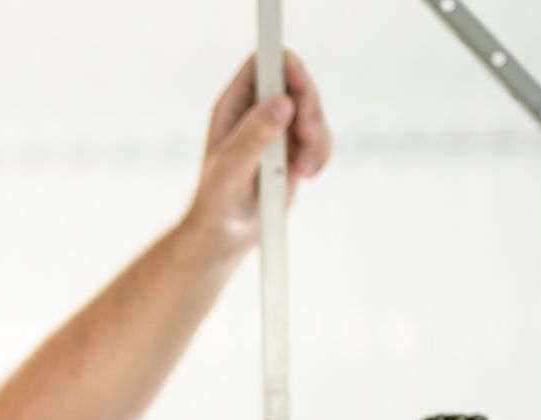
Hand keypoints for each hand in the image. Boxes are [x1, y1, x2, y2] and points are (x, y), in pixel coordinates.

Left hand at [184, 50, 332, 253]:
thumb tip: (283, 103)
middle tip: (307, 135)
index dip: (283, 64)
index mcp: (234, 106)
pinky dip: (321, 154)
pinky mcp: (295, 149)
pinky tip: (308, 175)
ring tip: (303, 170)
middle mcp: (257, 111)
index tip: (298, 83)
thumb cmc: (218, 200)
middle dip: (309, 107)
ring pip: (313, 111)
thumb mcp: (231, 167)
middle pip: (296, 83)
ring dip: (317, 137)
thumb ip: (254, 134)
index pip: (262, 65)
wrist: (228, 234)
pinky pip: (321, 138)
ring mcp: (279, 129)